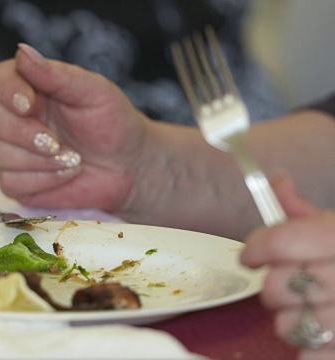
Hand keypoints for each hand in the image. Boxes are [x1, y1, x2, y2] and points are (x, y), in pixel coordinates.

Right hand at [0, 43, 151, 212]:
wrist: (129, 167)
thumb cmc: (113, 124)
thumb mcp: (93, 91)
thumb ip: (56, 74)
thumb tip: (22, 51)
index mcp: (31, 89)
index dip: (7, 90)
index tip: (29, 103)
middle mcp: (16, 117)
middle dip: (23, 132)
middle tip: (55, 141)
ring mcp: (14, 150)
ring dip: (36, 160)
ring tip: (71, 159)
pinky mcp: (18, 182)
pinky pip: (10, 181)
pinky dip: (41, 181)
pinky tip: (66, 174)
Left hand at [241, 176, 334, 358]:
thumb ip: (306, 212)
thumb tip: (276, 180)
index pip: (280, 241)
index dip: (255, 248)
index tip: (251, 255)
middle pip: (276, 287)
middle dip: (274, 285)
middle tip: (290, 282)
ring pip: (287, 325)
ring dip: (290, 318)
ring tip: (311, 308)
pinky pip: (307, 357)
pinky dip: (308, 348)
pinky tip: (322, 332)